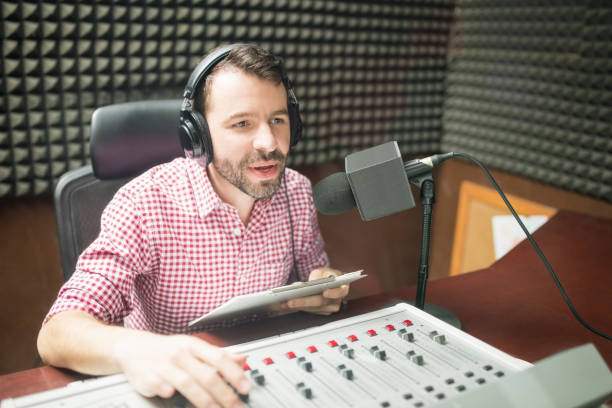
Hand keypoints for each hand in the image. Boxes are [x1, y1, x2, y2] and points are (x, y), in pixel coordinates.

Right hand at [114, 331, 250, 407]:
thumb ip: (218, 355)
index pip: (219, 358)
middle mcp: (180, 354)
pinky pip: (161, 386)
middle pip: (206, 375)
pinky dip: (168, 392)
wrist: (133, 347)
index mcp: (193, 345)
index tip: (246, 388)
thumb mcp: (194, 346)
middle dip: (224, 394)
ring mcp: (163, 365)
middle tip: (236, 406)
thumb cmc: (168, 349)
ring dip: (204, 400)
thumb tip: (242, 359)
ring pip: (187, 383)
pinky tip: (173, 397)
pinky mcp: (147, 376)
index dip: (235, 374)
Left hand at [280, 267, 348, 314]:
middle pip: (321, 302)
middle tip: (290, 301)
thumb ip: (320, 275)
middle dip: (304, 302)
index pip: (341, 291)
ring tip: (283, 302)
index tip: (325, 293)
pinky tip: (287, 305)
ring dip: (298, 306)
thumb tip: (312, 283)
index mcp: (342, 287)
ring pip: (314, 309)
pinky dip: (298, 308)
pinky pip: (310, 311)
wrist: (327, 281)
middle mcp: (337, 300)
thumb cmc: (326, 275)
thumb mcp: (323, 270)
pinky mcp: (321, 312)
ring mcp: (330, 308)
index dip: (334, 293)